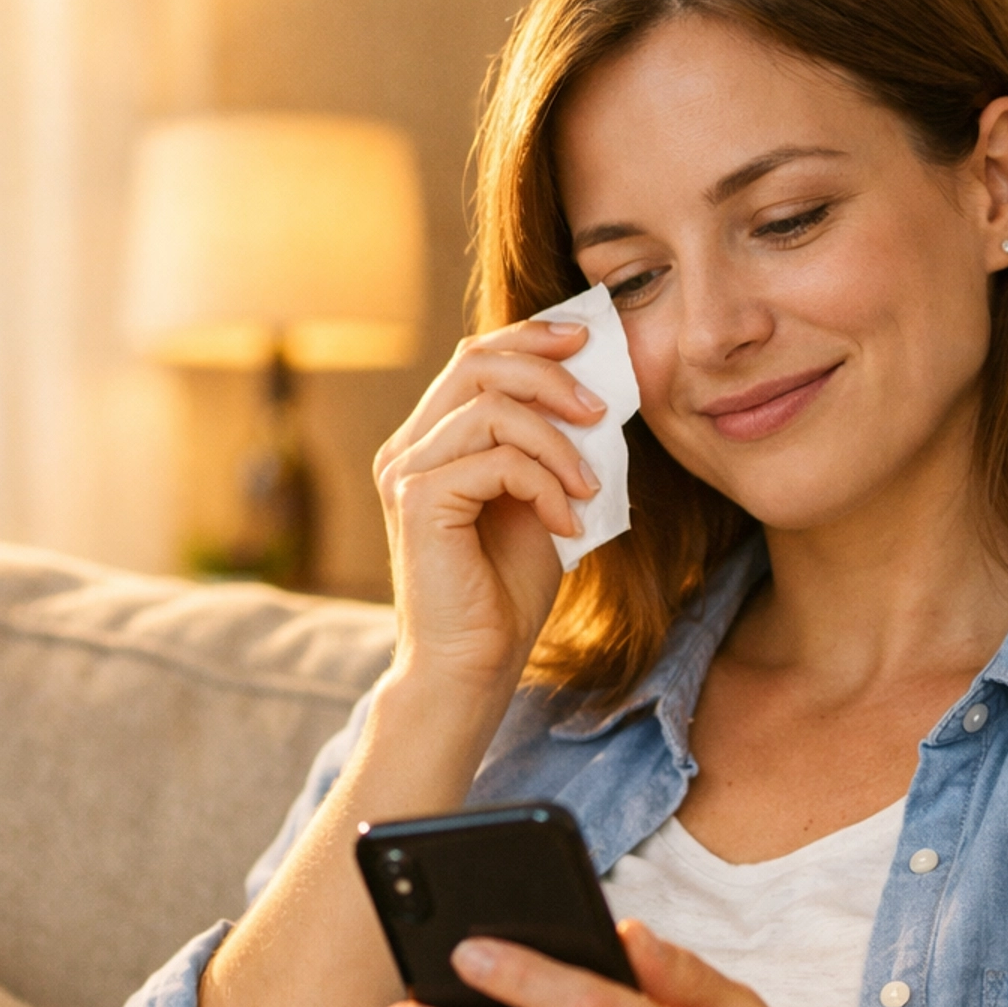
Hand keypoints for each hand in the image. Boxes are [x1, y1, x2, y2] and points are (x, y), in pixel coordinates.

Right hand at [374, 319, 606, 704]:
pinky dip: (546, 484)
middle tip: (601, 408)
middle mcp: (407, 449)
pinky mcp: (418, 500)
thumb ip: (550, 449)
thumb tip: (596, 394)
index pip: (474, 359)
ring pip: (492, 408)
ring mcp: (406, 472)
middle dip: (550, 373)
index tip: (587, 342)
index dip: (530, 338)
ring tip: (589, 486)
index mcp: (429, 443)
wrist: (472, 668)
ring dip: (558, 442)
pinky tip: (567, 523)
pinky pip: (497, 459)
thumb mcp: (540, 502)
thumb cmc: (505, 595)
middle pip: (477, 363)